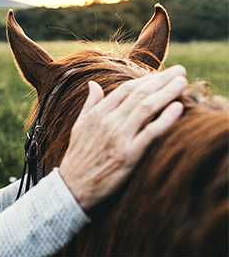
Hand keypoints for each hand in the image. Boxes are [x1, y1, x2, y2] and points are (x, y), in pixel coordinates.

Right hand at [59, 65, 186, 210]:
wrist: (74, 186)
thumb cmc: (78, 156)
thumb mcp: (79, 126)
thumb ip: (90, 104)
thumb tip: (93, 84)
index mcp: (97, 114)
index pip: (125, 90)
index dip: (146, 79)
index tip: (162, 74)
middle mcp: (109, 122)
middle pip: (139, 95)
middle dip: (162, 80)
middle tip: (180, 71)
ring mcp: (119, 138)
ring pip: (147, 109)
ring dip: (167, 93)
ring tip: (183, 83)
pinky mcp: (128, 155)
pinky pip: (151, 133)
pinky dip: (165, 119)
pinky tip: (177, 108)